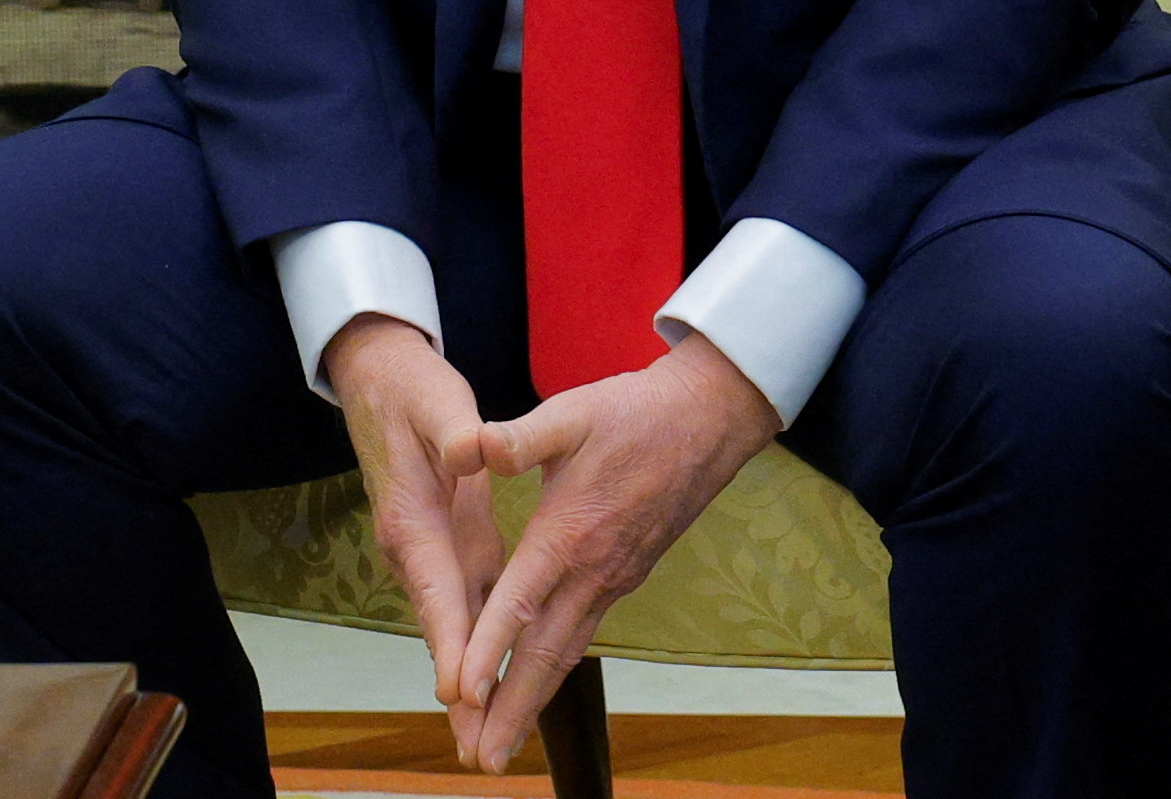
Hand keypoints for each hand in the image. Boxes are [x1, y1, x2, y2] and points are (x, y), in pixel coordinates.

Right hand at [324, 314, 505, 718]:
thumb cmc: (412, 390)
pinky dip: (473, 652)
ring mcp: (426, 552)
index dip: (452, 640)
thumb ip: (456, 429)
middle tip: (476, 745)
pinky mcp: (443, 549)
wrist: (378, 381)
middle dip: (459, 687)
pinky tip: (488, 690)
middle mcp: (413, 546)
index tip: (463, 690)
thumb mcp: (437, 400)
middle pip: (440, 627)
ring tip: (483, 738)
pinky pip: (460, 610)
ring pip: (449, 627)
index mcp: (413, 516)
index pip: (437, 587)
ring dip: (466, 682)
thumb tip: (472, 449)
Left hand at [447, 332, 781, 770]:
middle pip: (546, 654)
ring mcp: (612, 579)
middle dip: (511, 709)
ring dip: (531, 701)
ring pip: (565, 654)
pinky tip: (533, 686)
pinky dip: (552, 671)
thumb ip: (520, 435)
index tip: (462, 692)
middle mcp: (593, 569)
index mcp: (570, 531)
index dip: (489, 647)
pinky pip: (581, 635)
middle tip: (481, 759)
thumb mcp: (570, 412)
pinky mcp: (622, 577)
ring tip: (501, 745)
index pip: (521, 601)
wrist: (707, 421)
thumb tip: (476, 447)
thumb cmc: (633, 412)